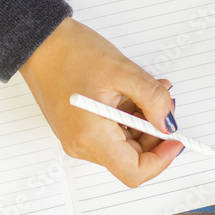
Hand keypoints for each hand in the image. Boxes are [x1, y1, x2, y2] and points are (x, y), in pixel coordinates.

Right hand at [19, 17, 182, 186]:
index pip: (134, 172)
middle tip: (164, 106)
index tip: (175, 140)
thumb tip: (167, 122)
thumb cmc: (69, 53)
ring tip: (147, 93)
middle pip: (130, 159)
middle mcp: (81, 145)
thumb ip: (153, 100)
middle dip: (153, 135)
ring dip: (141, 123)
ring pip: (122, 145)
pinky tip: (131, 95)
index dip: (161, 160)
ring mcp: (76, 138)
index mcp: (91, 136)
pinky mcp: (76, 129)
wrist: (39, 42)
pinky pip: (109, 133)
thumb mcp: (123, 71)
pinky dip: (126, 118)